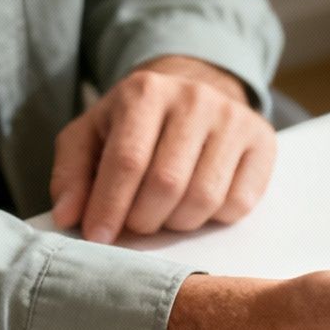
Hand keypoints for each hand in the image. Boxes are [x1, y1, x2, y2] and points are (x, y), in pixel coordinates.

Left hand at [51, 55, 276, 242]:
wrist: (193, 93)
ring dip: (177, 223)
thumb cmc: (135, 124)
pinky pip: (238, 204)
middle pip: (167, 184)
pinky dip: (212, 218)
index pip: (127, 161)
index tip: (98, 237)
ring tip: (164, 213)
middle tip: (135, 224)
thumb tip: (67, 216)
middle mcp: (195, 98)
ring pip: (203, 199)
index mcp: (145, 91)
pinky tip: (196, 204)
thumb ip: (72, 174)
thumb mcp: (92, 136)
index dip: (109, 206)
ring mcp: (234, 119)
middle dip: (143, 219)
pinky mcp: (263, 142)